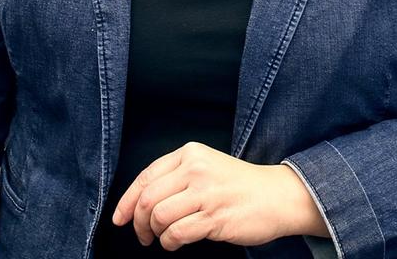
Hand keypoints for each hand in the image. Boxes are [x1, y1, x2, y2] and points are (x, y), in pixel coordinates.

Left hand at [111, 142, 327, 249]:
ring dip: (155, 233)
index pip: (145, 177)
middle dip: (138, 222)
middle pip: (148, 198)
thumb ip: (175, 177)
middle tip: (142, 235)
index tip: (120, 217)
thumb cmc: (239, 185)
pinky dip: (170, 242)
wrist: (277, 196)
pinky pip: (177, 233)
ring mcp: (206, 193)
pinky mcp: (215, 217)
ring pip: (159, 216)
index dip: (127, 201)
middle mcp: (196, 169)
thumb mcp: (206, 167)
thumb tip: (138, 204)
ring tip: (163, 238)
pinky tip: (175, 243)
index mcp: (190, 153)